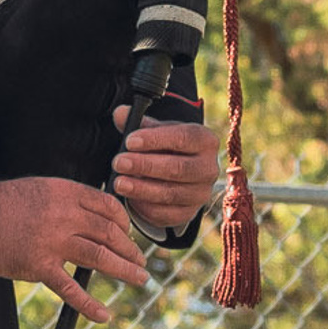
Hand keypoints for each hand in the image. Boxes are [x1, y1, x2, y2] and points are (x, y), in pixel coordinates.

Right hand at [0, 176, 148, 323]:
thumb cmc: (2, 203)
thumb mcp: (41, 188)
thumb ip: (67, 200)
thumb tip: (93, 213)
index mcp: (66, 193)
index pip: (108, 206)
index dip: (124, 222)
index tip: (128, 234)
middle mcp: (65, 215)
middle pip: (110, 232)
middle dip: (130, 249)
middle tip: (140, 261)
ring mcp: (53, 242)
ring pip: (100, 256)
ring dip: (124, 269)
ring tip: (139, 278)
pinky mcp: (39, 266)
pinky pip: (70, 289)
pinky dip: (89, 305)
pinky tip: (104, 315)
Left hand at [110, 112, 219, 233]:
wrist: (177, 172)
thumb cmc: (166, 147)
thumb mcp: (156, 131)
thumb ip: (138, 122)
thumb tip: (121, 113)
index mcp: (205, 141)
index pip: (184, 138)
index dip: (156, 140)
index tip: (130, 141)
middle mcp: (209, 168)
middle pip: (178, 169)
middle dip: (145, 166)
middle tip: (119, 163)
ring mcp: (201, 194)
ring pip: (171, 194)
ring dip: (142, 189)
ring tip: (119, 182)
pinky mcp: (189, 213)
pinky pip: (167, 214)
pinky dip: (146, 207)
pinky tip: (129, 199)